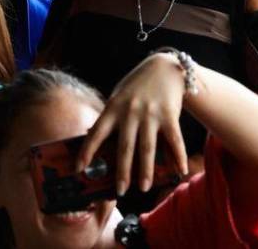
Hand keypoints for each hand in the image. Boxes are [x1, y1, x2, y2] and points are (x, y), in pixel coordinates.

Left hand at [77, 53, 188, 195]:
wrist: (164, 67)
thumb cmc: (136, 86)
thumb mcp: (117, 97)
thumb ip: (109, 116)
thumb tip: (92, 136)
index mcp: (113, 107)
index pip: (96, 133)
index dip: (87, 151)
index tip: (79, 169)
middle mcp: (130, 112)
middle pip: (124, 147)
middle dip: (121, 171)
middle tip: (120, 191)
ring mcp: (150, 114)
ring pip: (147, 148)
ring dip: (145, 170)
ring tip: (143, 187)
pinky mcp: (169, 115)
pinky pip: (174, 140)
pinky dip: (177, 157)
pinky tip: (179, 171)